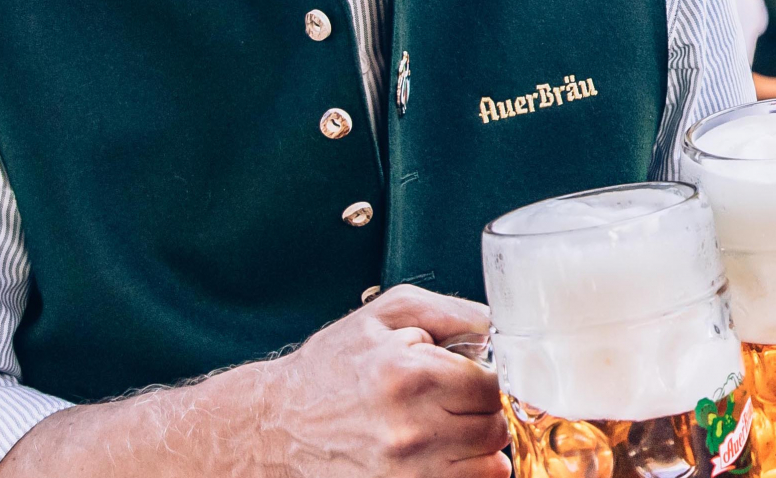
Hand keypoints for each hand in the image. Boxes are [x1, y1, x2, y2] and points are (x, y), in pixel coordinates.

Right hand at [246, 286, 506, 476]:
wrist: (274, 428)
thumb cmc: (332, 368)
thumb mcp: (386, 315)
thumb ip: (453, 312)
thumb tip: (501, 329)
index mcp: (409, 376)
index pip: (494, 387)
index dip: (487, 381)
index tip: (471, 380)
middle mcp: (409, 430)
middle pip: (495, 428)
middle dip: (482, 413)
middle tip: (454, 405)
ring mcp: (405, 474)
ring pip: (489, 467)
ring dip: (478, 449)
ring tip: (448, 431)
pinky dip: (462, 473)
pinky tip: (439, 456)